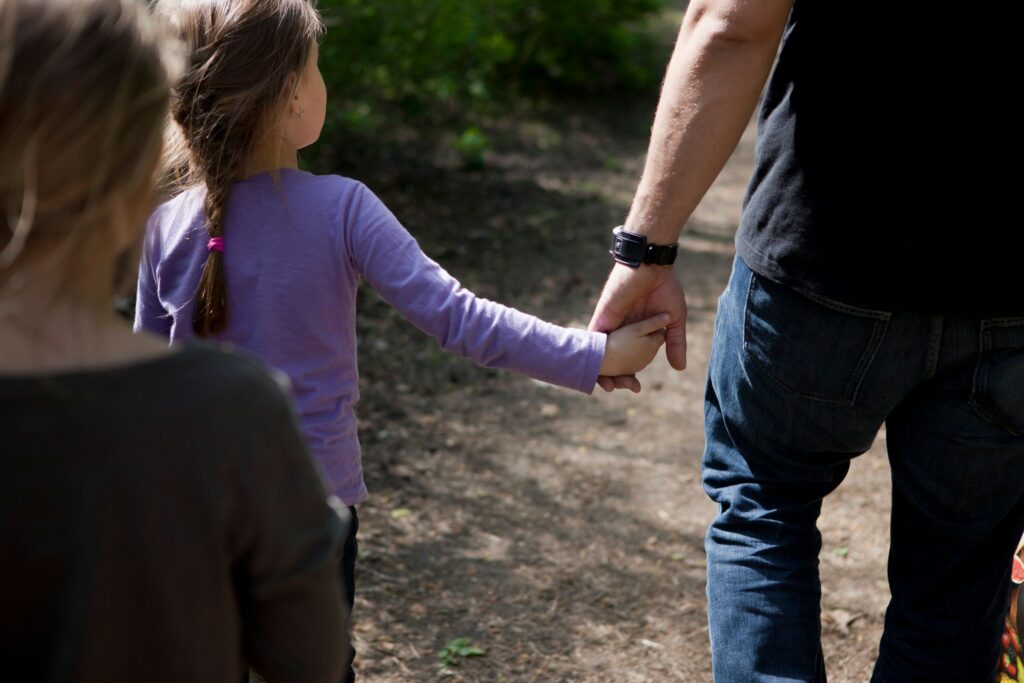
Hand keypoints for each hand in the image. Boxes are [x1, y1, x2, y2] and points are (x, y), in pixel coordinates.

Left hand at [589, 263, 686, 391]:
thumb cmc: (664, 288)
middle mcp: (622, 331)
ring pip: (601, 352)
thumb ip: (676, 343)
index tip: (635, 388)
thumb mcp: (674, 320)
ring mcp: (611, 324)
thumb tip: (680, 368)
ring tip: (604, 386)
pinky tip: (590, 368)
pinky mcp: (603, 317)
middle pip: (613, 359)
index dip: (629, 374)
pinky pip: (593, 338)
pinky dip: (591, 353)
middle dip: (613, 377)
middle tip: (616, 389)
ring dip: (600, 369)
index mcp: (637, 332)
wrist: (651, 266)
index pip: (630, 358)